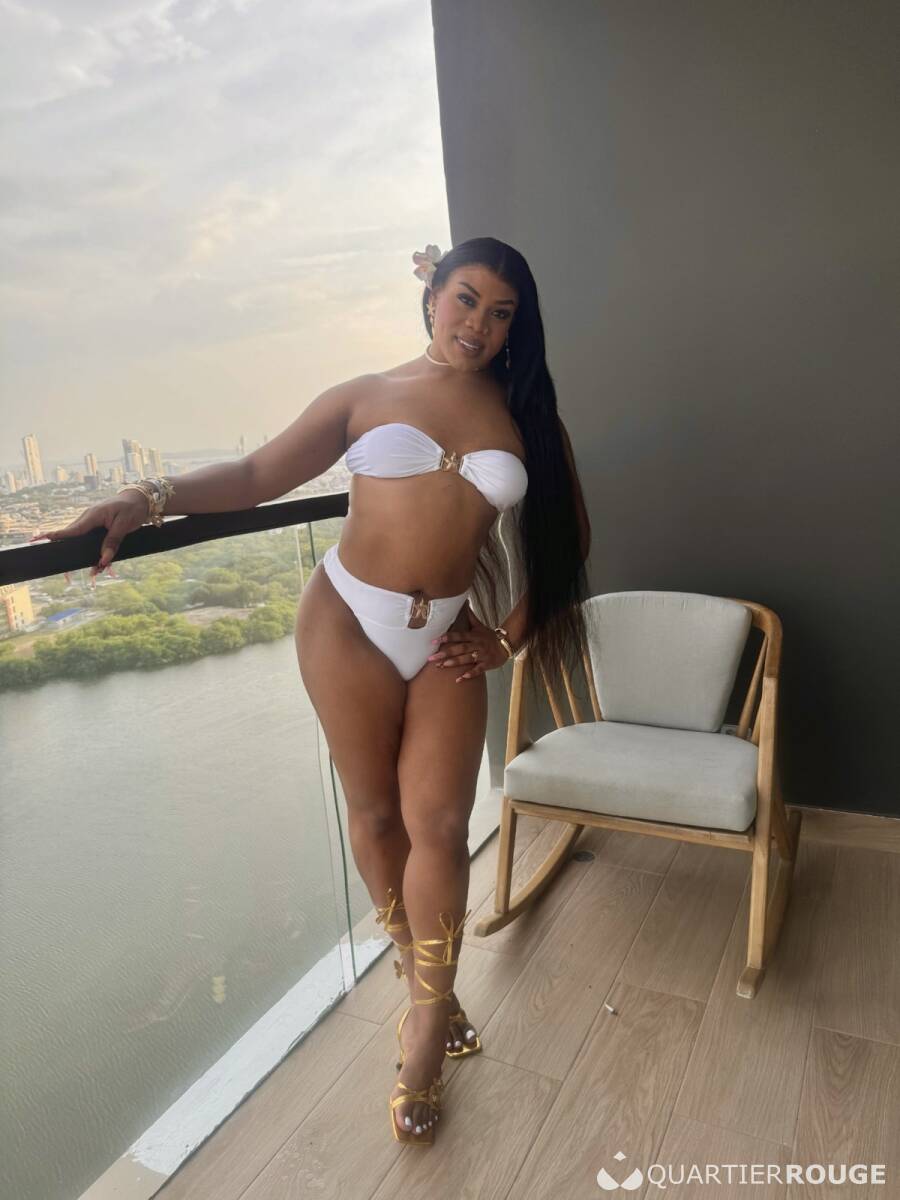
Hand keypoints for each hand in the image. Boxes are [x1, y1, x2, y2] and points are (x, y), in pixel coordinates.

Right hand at [29, 492, 150, 577]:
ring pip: (82, 543)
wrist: (139, 500)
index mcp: (92, 516)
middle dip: (68, 555)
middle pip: (72, 539)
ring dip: (85, 558)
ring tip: (93, 573)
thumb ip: (113, 542)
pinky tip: (101, 566)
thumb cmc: (131, 509)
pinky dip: (96, 555)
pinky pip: (90, 543)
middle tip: (66, 575)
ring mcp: (91, 524)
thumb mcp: (124, 525)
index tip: (38, 541)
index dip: (54, 537)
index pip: (71, 530)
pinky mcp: (97, 528)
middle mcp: (88, 520)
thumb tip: (103, 560)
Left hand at [426, 610, 510, 681]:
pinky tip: (459, 679)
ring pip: (467, 659)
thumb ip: (470, 616)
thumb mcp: (479, 626)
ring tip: (442, 666)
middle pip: (460, 648)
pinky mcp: (487, 664)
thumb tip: (464, 602)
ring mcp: (482, 655)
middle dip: (446, 653)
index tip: (435, 640)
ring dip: (455, 662)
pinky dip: (469, 675)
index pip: (459, 635)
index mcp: (474, 636)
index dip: (448, 637)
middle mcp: (477, 645)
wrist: (506, 645)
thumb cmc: (489, 636)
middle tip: (432, 658)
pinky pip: (478, 670)